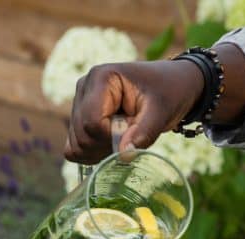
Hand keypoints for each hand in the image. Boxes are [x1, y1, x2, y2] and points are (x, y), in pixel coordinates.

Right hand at [64, 60, 203, 163]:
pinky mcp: (78, 117)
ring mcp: (78, 102)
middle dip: (106, 145)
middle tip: (132, 137)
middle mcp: (84, 87)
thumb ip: (144, 132)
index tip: (133, 134)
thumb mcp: (162, 111)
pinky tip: (111, 144)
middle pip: (81, 135)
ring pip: (76, 144)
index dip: (111, 138)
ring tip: (125, 137)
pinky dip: (90, 154)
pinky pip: (73, 148)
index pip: (91, 123)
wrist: (172, 86)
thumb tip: (123, 156)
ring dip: (100, 150)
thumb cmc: (169, 93)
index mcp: (101, 77)